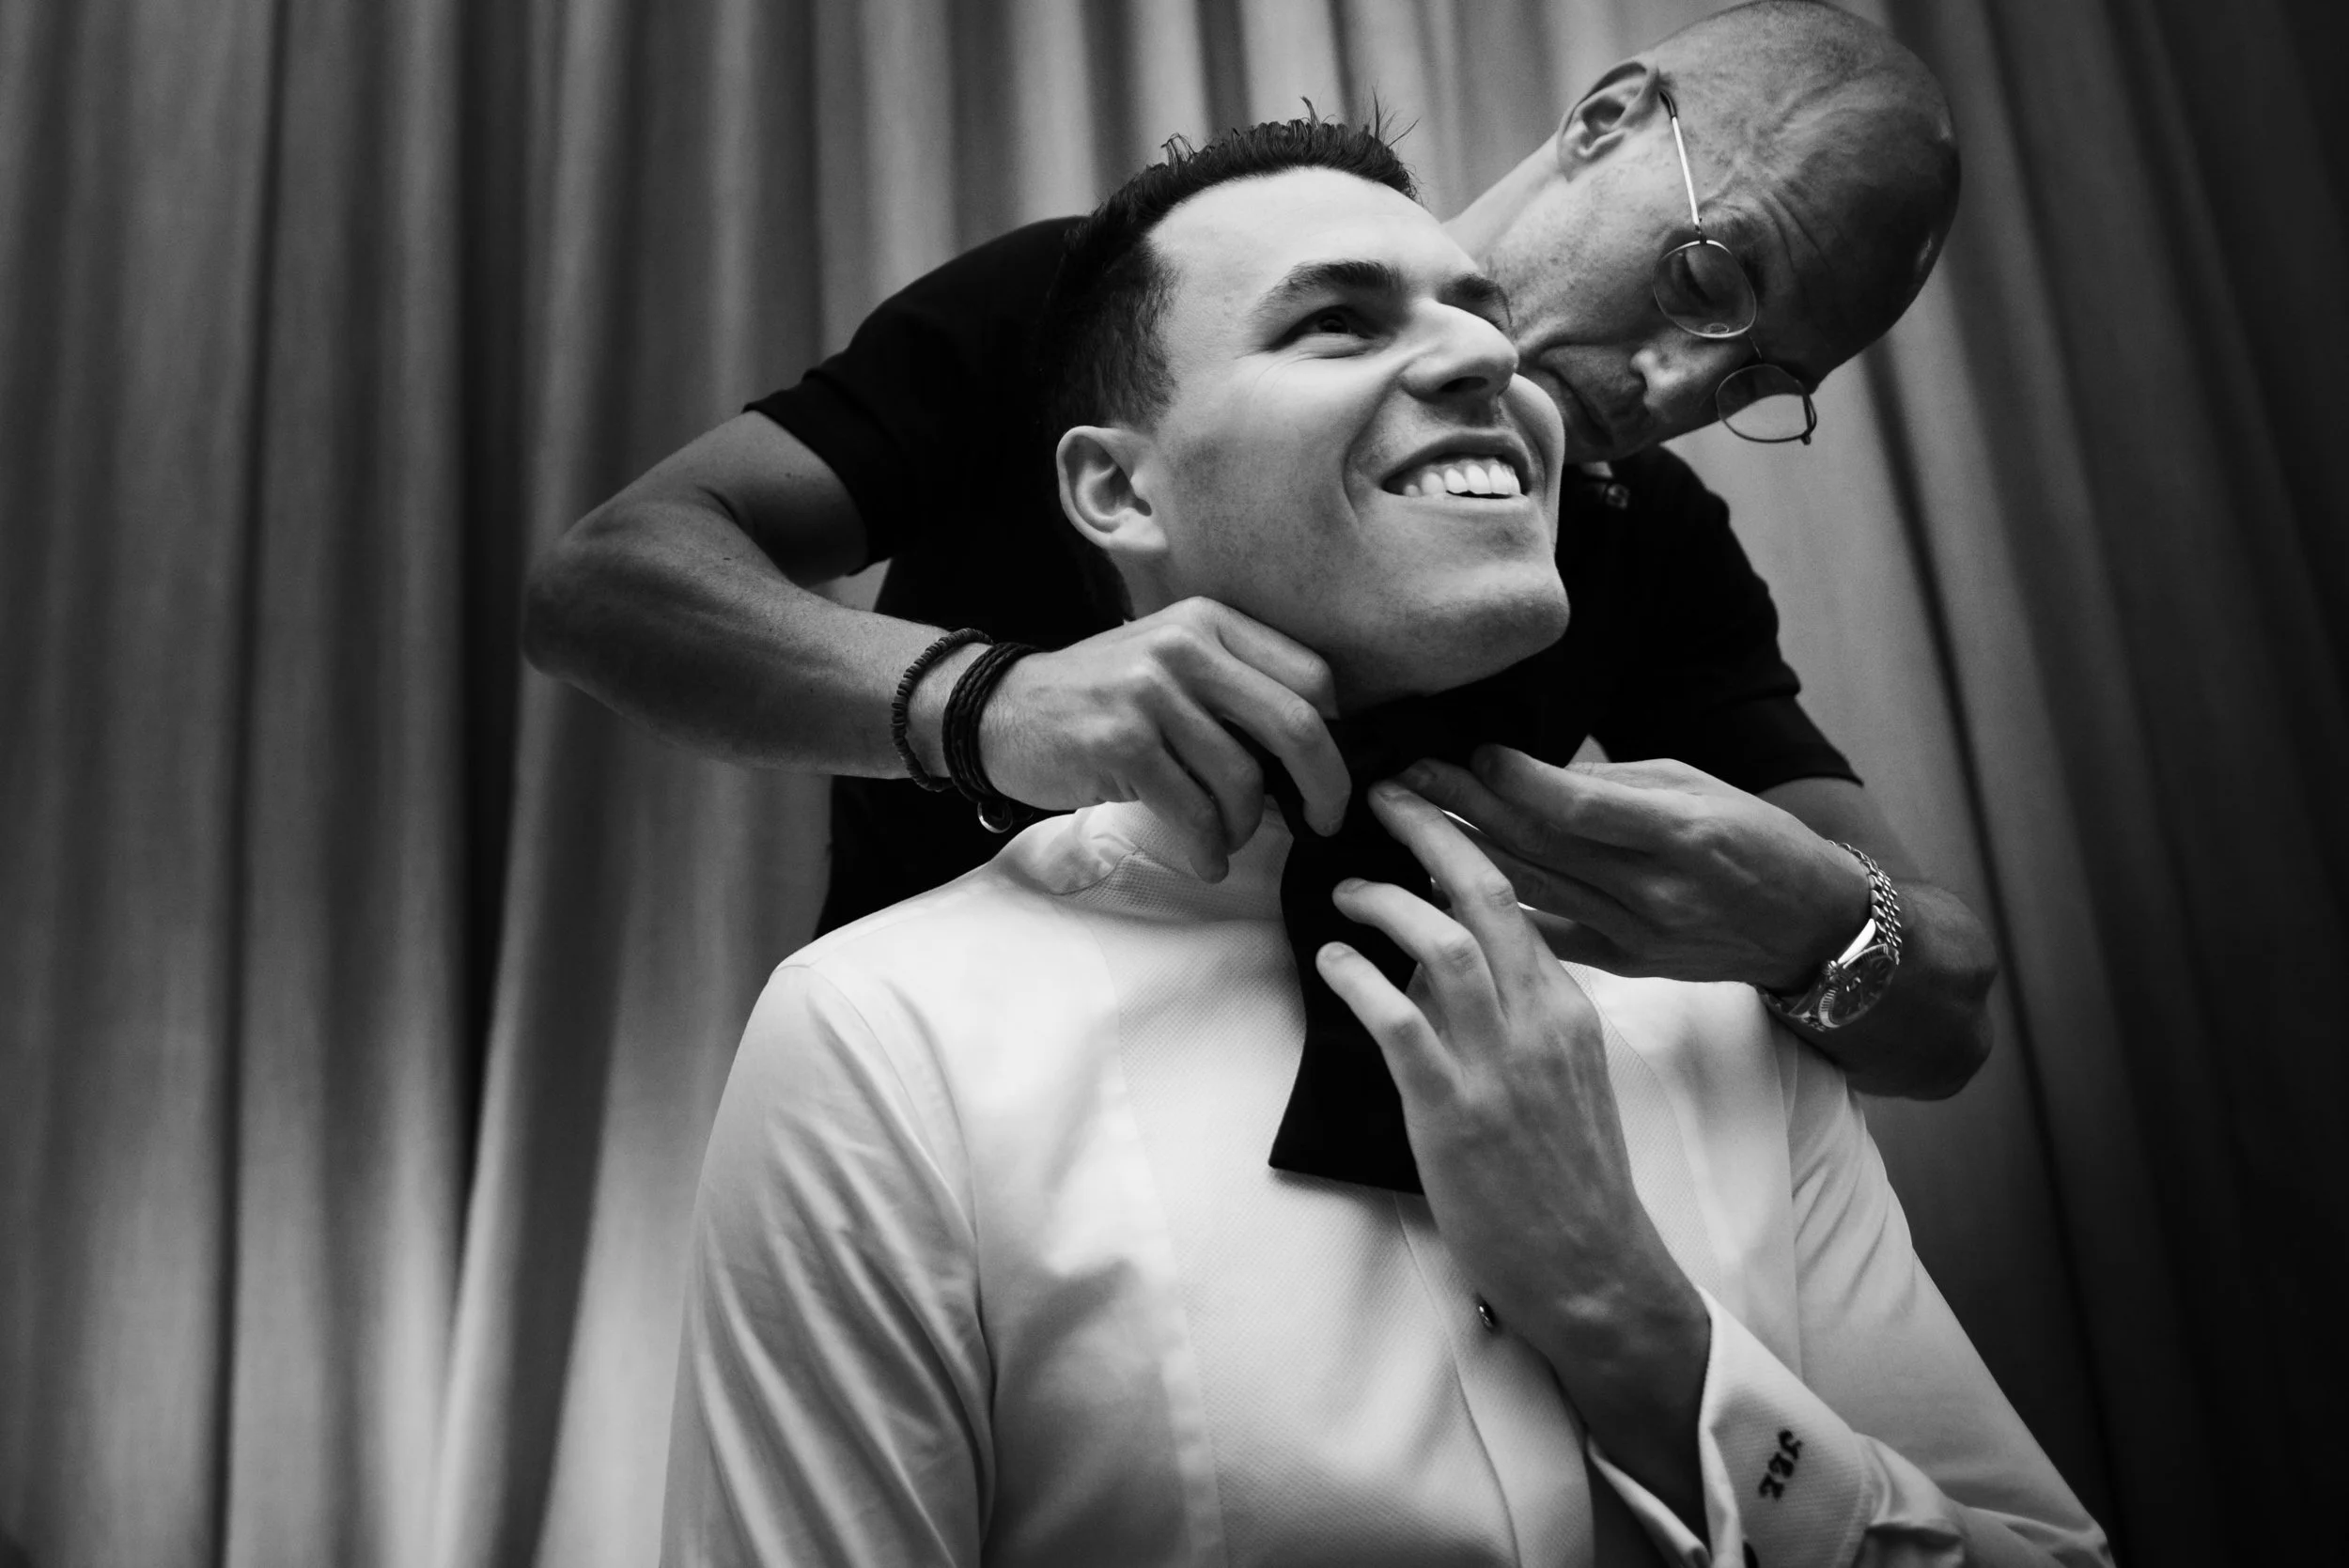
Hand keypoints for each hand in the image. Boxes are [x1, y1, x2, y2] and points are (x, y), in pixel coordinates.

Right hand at [975, 598, 1350, 879]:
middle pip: (1297, 724)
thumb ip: (1233, 687)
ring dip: (1244, 827)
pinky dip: (1208, 849)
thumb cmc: (1097, 699)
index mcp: (1209, 622)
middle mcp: (1185, 647)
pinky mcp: (1122, 744)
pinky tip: (1204, 859)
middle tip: (1324, 822)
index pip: (1311, 675)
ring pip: (1243, 781)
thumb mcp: (1169, 663)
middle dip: (1326, 787)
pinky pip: (1194, 814)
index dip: (1335, 734)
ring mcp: (1151, 694)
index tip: (1328, 773)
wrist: (998, 710)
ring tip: (1223, 837)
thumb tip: (1314, 753)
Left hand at [1315, 781, 1709, 1528]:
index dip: (1469, 848)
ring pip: (1442, 945)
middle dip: (1431, 834)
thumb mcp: (1564, 1075)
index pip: (1520, 901)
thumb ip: (1519, 1015)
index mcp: (1568, 1008)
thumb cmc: (1570, 1177)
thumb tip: (1449, 963)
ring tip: (1347, 891)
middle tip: (1384, 799)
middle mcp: (1540, 1020)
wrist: (1593, 1268)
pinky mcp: (1454, 1110)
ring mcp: (1499, 1064)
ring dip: (1385, 904)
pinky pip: (1397, 1021)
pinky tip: (1332, 962)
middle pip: (1487, 895)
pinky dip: (1358, 978)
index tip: (1430, 816)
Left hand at [1401, 749, 1870, 992]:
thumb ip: (1616, 782)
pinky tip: (1441, 891)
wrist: (1808, 927)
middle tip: (1401, 782)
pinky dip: (1494, 913)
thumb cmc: (1755, 839)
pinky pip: (1545, 938)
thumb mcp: (1700, 785)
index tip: (1465, 756)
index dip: (1513, 780)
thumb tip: (1532, 773)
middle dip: (1461, 810)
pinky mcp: (1626, 966)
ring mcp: (1638, 935)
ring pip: (1531, 893)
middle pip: (1539, 847)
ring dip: (1460, 858)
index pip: (1577, 805)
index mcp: (1682, 832)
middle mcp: (1656, 889)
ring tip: (1405, 826)